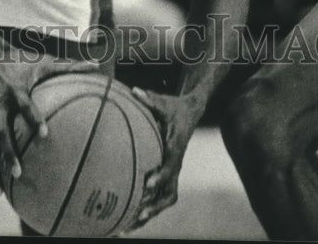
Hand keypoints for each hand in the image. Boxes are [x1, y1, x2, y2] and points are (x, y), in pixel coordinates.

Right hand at [0, 54, 98, 195]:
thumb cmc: (20, 60)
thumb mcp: (43, 61)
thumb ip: (68, 65)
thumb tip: (96, 64)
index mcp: (16, 90)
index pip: (24, 105)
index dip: (33, 118)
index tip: (45, 133)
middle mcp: (0, 106)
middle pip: (1, 132)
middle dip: (9, 152)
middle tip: (19, 172)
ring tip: (3, 192)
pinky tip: (0, 190)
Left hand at [128, 89, 198, 228]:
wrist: (190, 112)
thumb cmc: (174, 107)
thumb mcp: (165, 101)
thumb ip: (151, 98)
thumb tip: (134, 90)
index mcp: (176, 149)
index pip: (171, 166)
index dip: (160, 176)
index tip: (148, 184)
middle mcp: (176, 165)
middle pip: (169, 192)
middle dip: (154, 206)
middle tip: (137, 216)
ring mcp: (173, 172)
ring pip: (164, 199)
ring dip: (149, 213)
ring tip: (127, 227)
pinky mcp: (168, 175)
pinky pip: (159, 196)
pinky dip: (146, 207)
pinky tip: (127, 217)